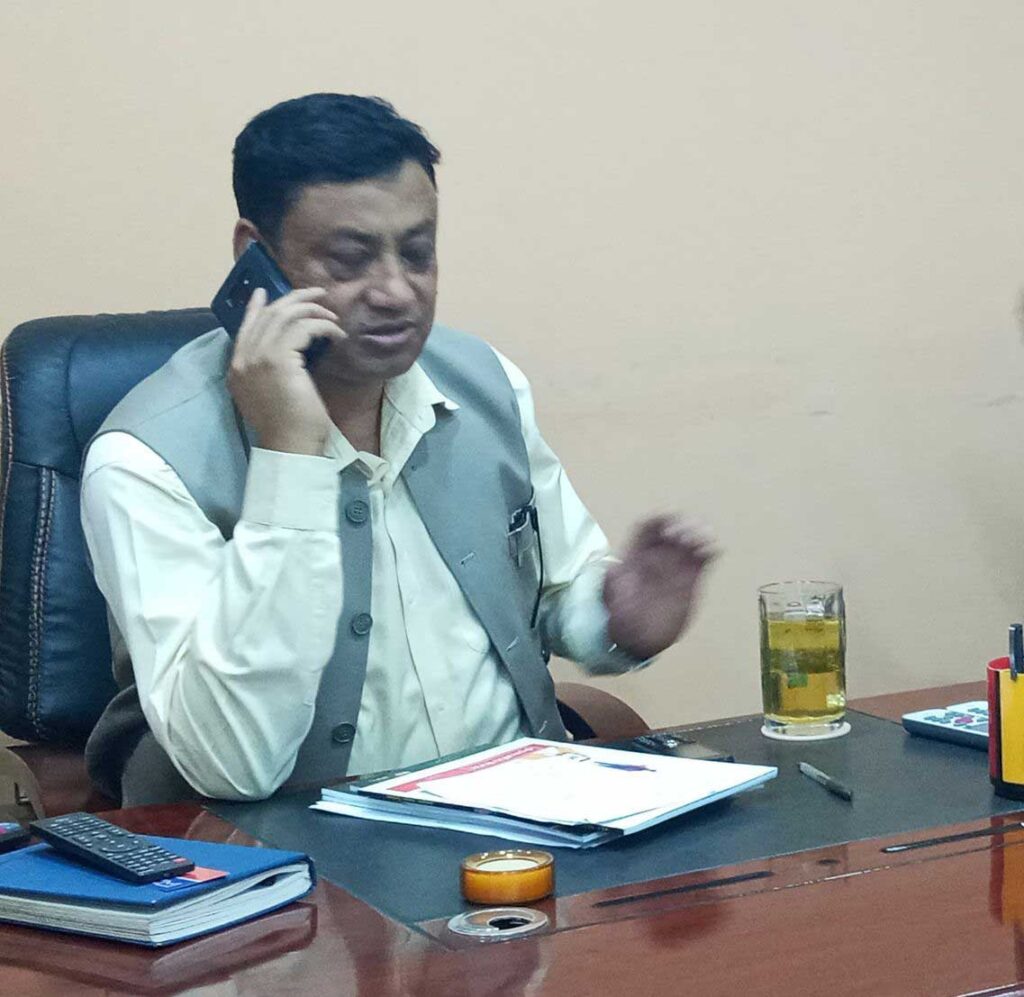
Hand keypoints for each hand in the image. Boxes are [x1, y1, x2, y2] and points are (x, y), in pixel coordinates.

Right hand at [227, 287, 346, 454]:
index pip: (245, 327)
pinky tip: (337, 335)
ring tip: (331, 315)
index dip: (256, 307)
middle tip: (316, 293)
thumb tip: (289, 350)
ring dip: (312, 310)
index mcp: (237, 368)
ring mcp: (258, 357)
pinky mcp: (279, 359)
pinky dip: (323, 326)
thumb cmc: (288, 428)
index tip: (265, 291)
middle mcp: (243, 359)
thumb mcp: (271, 394)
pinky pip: (304, 328)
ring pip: (285, 316)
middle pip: (268, 315)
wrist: (289, 446)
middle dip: (294, 299)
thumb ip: (269, 371)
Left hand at [602, 515, 717, 659]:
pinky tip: (711, 550)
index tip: (669, 530)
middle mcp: (657, 557)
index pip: (649, 527)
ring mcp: (674, 567)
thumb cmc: (620, 616)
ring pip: (691, 540)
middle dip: (682, 525)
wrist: (638, 639)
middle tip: (685, 537)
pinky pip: (702, 559)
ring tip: (701, 541)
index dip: (660, 522)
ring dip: (699, 533)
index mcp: (636, 555)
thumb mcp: (611, 599)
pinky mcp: (690, 580)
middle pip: (673, 528)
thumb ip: (613, 582)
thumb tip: (613, 569)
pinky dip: (709, 550)